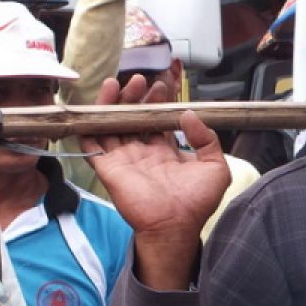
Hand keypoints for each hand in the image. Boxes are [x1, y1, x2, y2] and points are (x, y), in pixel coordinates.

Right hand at [82, 75, 230, 289]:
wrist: (176, 226)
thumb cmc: (197, 202)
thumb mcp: (215, 167)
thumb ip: (206, 139)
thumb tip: (189, 114)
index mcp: (165, 153)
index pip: (156, 121)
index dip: (157, 102)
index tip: (163, 84)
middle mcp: (142, 154)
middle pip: (133, 119)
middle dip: (136, 97)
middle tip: (142, 80)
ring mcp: (123, 160)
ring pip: (112, 125)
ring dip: (113, 104)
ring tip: (120, 83)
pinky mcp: (108, 168)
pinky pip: (92, 144)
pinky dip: (90, 125)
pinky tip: (94, 106)